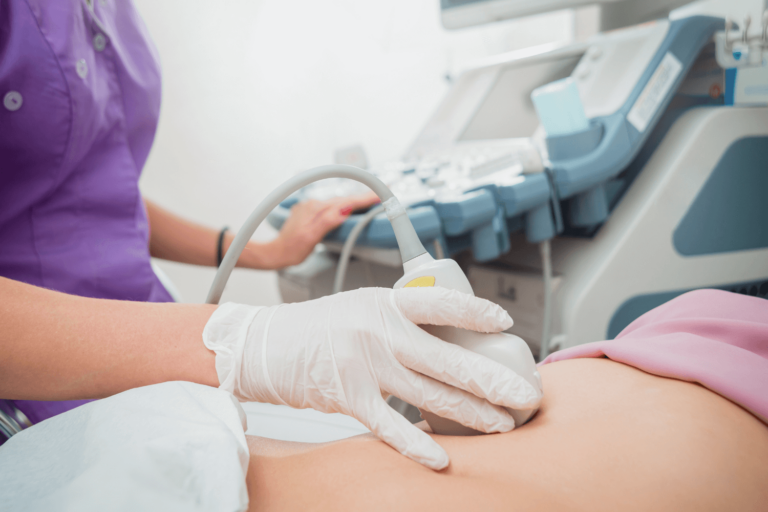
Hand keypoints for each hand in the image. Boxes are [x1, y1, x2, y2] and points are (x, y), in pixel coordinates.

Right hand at [203, 287, 541, 469]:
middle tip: (524, 394)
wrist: (264, 345)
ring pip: (429, 393)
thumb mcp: (363, 307)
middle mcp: (379, 331)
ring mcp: (364, 365)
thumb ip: (402, 319)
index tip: (505, 325)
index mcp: (386, 303)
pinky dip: (416, 443)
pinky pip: (389, 425)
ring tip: (501, 424)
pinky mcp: (348, 396)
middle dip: (491, 379)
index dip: (476, 313)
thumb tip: (450, 338)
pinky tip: (441, 457)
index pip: (441, 304)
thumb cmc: (318, 328)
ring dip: (470, 412)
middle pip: (447, 358)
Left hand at [270, 192, 379, 267]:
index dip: (364, 198)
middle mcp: (313, 204)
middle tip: (381, 192)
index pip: (346, 202)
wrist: (276, 252)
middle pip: (343, 200)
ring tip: (369, 199)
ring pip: (337, 202)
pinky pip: (330, 206)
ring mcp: (311, 207)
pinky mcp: (309, 212)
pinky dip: (343, 205)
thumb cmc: (292, 249)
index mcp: (316, 209)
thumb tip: (343, 210)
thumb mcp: (311, 238)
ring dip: (354, 200)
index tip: (379, 194)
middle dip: (363, 197)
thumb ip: (327, 221)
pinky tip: (348, 207)